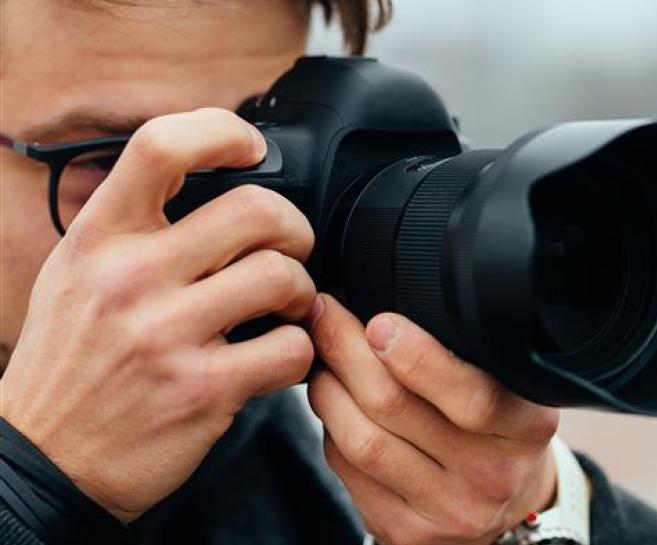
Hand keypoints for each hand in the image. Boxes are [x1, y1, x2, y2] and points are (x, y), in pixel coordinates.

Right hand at [0, 108, 316, 520]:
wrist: (41, 463)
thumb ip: (130, 225)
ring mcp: (167, 335)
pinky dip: (299, 352)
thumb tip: (201, 174)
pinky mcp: (202, 390)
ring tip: (284, 308)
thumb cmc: (68, 365)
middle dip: (293, 228)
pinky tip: (277, 357)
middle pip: (255, 210)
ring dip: (300, 292)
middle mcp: (130, 278)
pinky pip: (291, 349)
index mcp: (98, 239)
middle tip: (289, 251)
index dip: (223, 133)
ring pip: (283, 277)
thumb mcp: (74, 275)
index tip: (252, 150)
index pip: (161, 146)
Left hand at [307, 295, 559, 544]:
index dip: (419, 357)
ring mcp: (446, 511)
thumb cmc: (501, 432)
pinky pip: (348, 471)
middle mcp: (491, 476)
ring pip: (362, 441)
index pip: (473, 396)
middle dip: (348, 351)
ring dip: (329, 389)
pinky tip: (335, 404)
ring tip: (322, 357)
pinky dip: (331, 428)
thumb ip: (471, 357)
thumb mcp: (514, 391)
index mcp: (527, 429)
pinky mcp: (405, 532)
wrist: (505, 510)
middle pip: (397, 409)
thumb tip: (389, 309)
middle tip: (326, 314)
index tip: (380, 322)